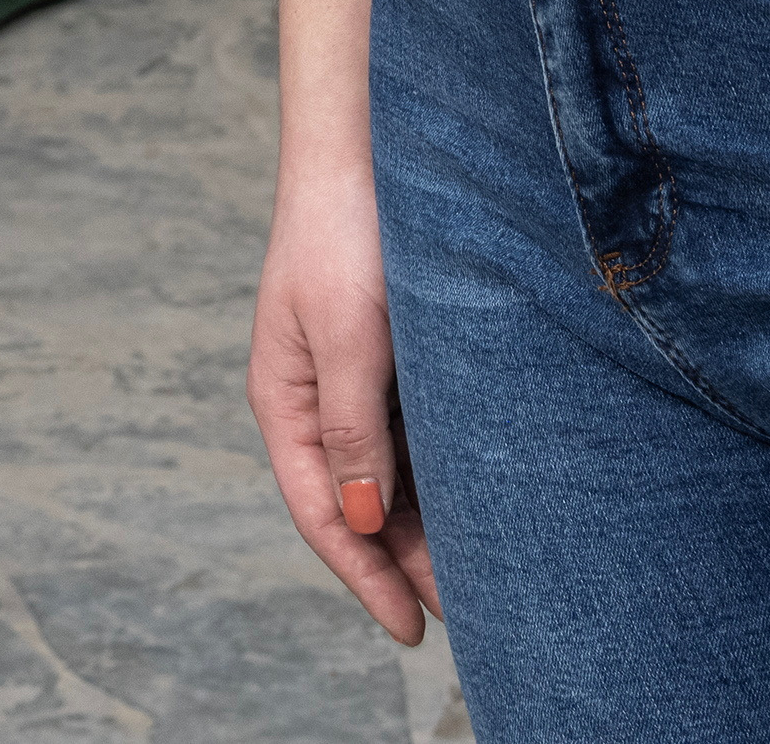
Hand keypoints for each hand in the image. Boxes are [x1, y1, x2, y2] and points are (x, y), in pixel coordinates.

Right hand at [249, 172, 435, 643]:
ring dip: (427, 522)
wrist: (366, 141)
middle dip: (406, 562)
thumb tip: (363, 521)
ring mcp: (353, 376)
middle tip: (468, 615)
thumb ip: (355, 428)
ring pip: (390, 471)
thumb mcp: (349, 335)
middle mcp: (316, 397)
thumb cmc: (348, 231)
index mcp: (286, 398)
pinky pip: (413, 431)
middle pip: (359, 502)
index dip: (365, 577)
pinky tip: (479, 494)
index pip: (325, 512)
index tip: (412, 628)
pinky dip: (440, 472)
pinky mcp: (390, 352)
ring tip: (484, 571)